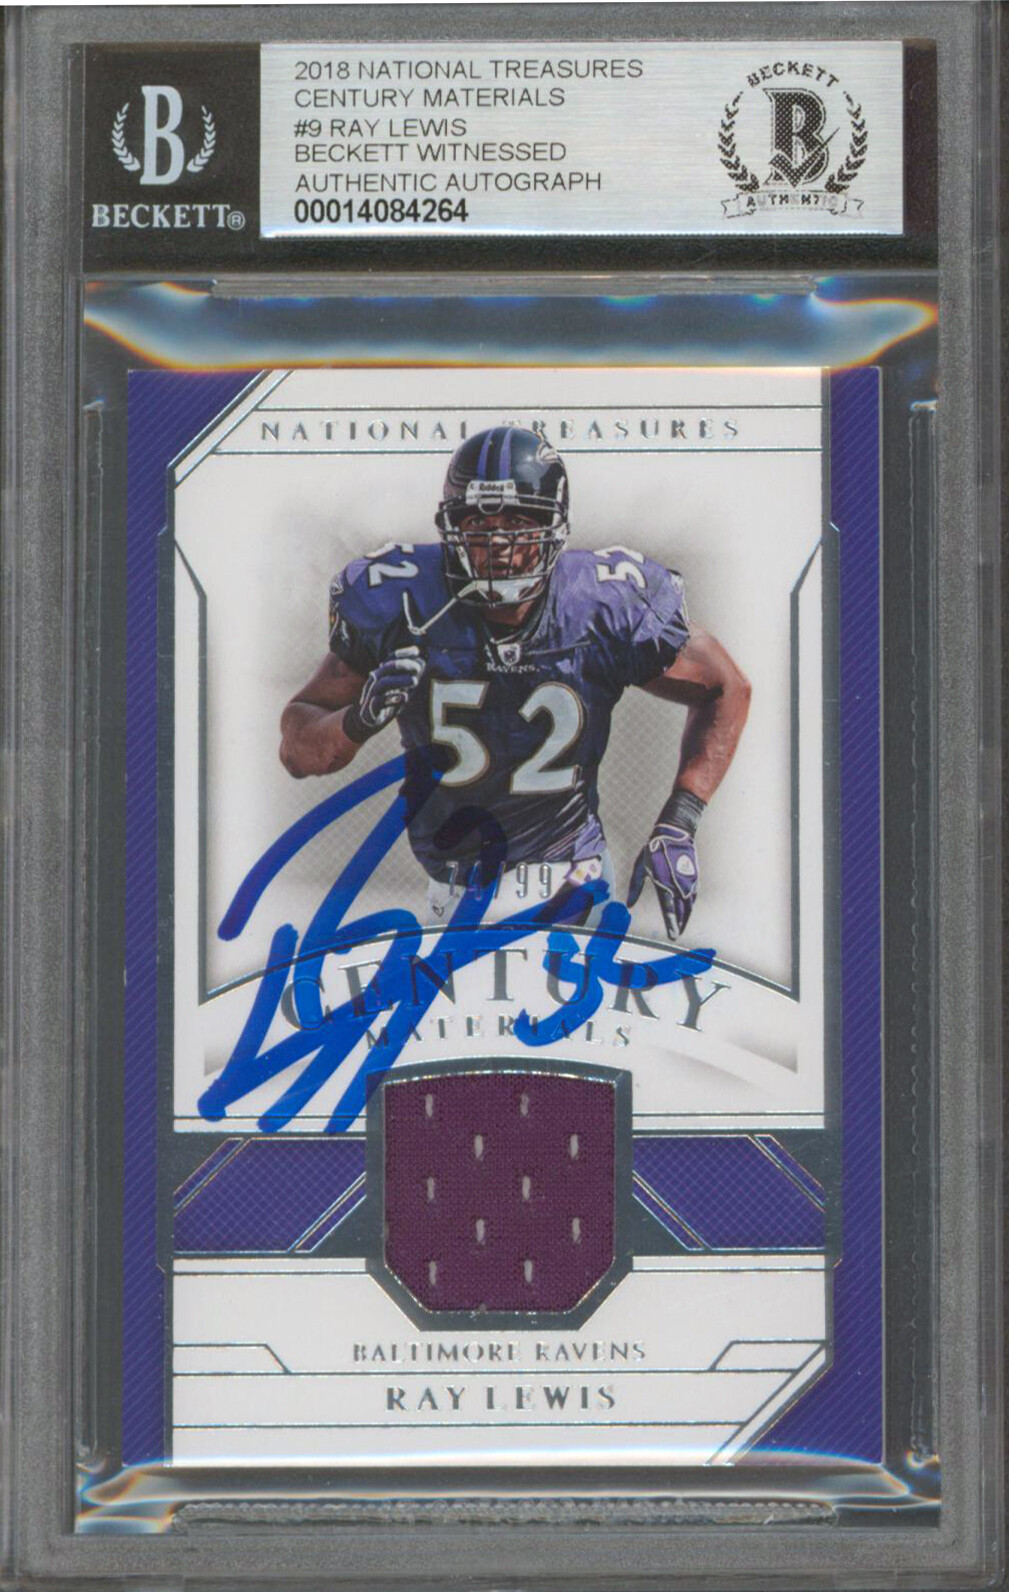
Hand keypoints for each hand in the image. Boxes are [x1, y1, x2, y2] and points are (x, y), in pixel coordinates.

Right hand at [344, 646, 424, 739]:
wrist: (368, 719)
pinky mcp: (371, 709)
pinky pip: (379, 701)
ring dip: (400, 681)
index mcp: (382, 674)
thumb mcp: (399, 687)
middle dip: (402, 665)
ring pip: (383, 683)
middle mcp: (375, 681)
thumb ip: (408, 676)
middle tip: (418, 668)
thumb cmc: (387, 701)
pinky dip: (392, 698)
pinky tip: (404, 697)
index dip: (403, 653)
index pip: (390, 659)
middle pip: (386, 668)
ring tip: (415, 681)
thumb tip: (423, 664)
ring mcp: (372, 695)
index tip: (417, 651)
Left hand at [627, 823, 698, 940]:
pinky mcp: (694, 877)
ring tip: (682, 926)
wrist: (675, 833)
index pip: (669, 909)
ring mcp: (688, 881)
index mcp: (664, 884)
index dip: (672, 924)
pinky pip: (693, 896)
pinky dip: (691, 905)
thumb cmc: (654, 850)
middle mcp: (678, 885)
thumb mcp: (640, 868)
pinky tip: (688, 910)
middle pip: (681, 911)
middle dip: (680, 924)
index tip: (673, 935)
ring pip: (689, 905)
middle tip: (677, 935)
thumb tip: (629, 904)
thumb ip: (635, 887)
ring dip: (686, 916)